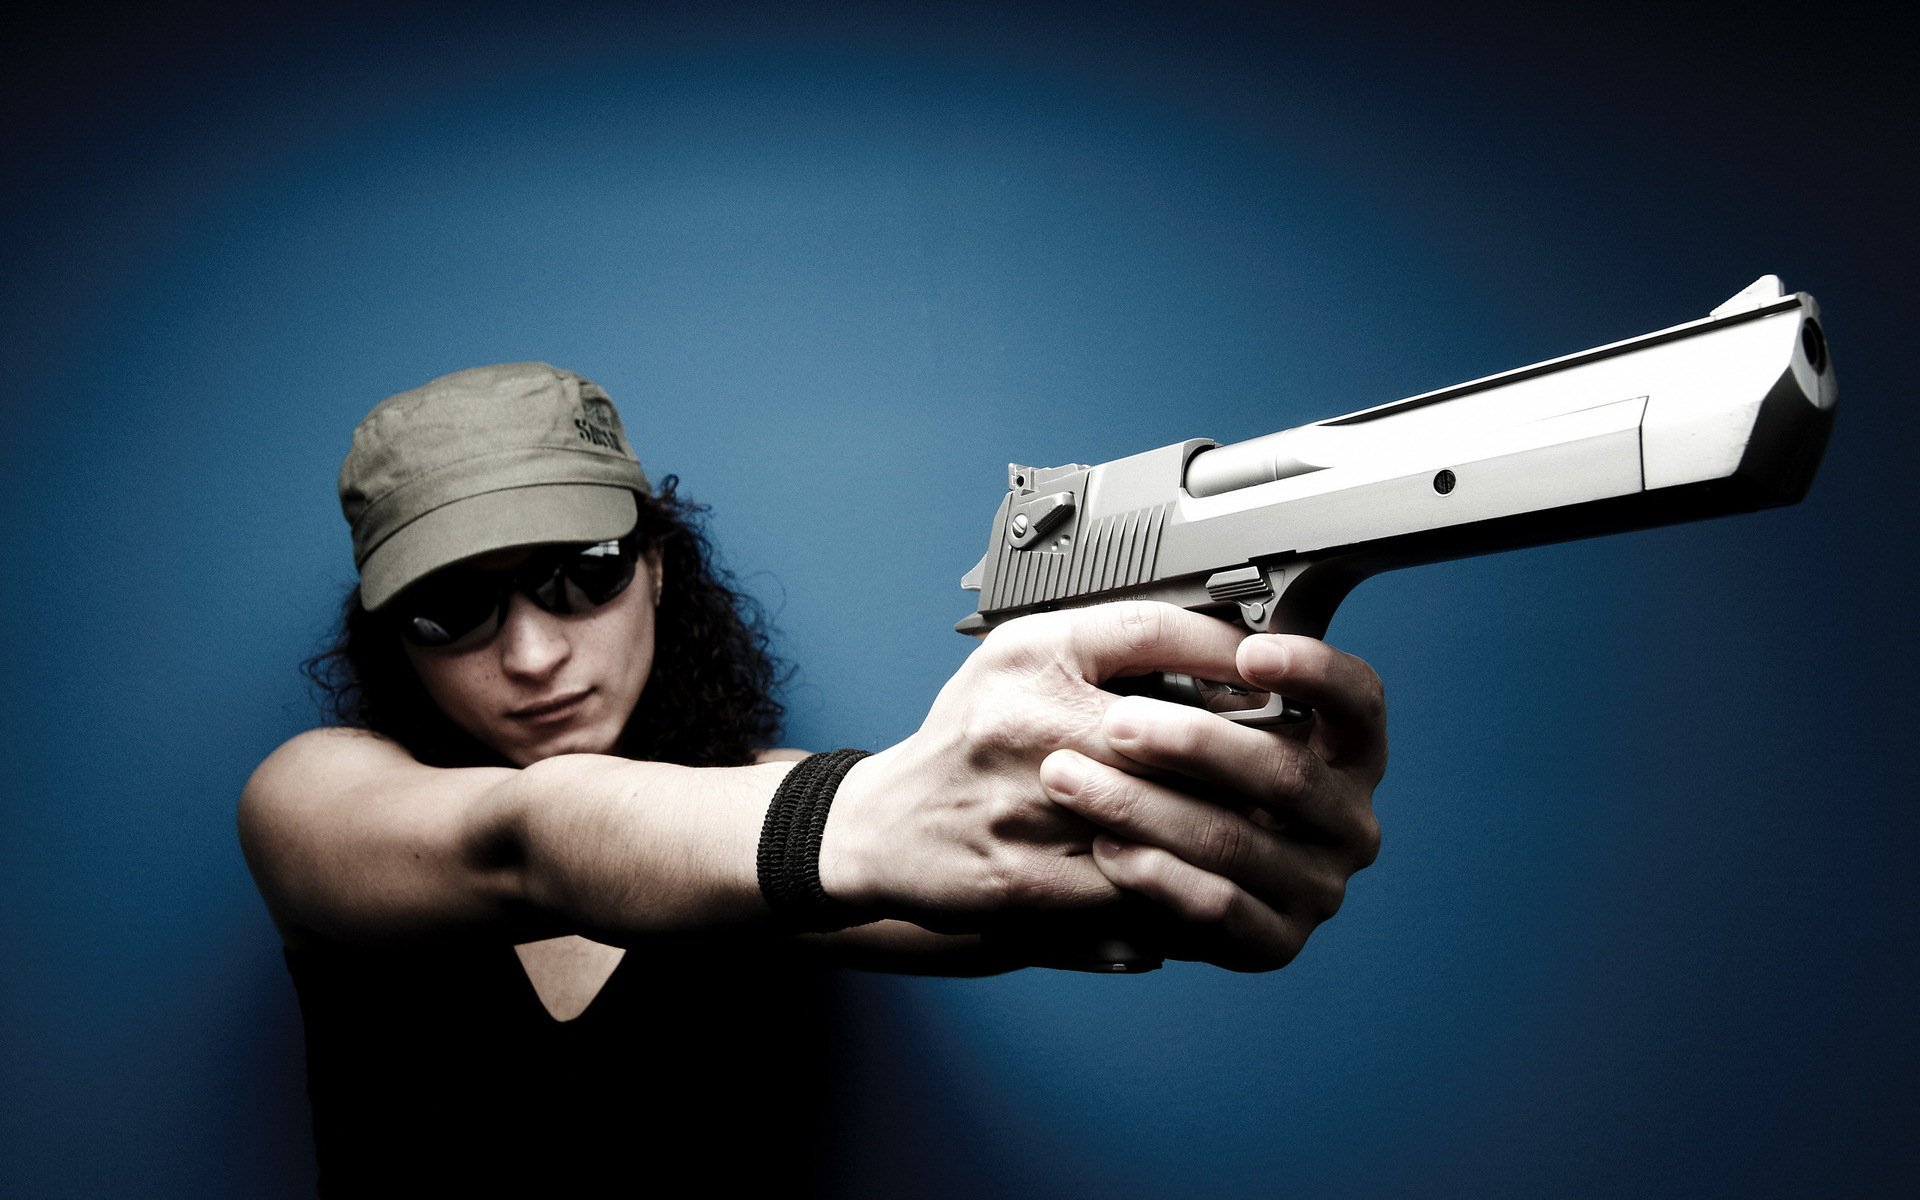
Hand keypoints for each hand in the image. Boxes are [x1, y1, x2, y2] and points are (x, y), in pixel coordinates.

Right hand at [819, 602, 1385, 972]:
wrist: (881, 827)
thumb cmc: (970, 740)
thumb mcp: (1022, 663)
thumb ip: (1111, 651)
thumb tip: (1226, 650)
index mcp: (1030, 653)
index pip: (1151, 631)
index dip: (1226, 649)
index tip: (1275, 664)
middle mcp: (1022, 716)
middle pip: (1170, 730)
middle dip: (1239, 753)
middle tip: (1294, 762)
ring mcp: (1021, 800)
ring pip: (1159, 816)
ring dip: (1221, 826)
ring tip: (1271, 826)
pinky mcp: (1023, 875)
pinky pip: (1129, 883)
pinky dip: (1177, 884)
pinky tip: (1211, 881)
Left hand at [1040, 631, 1386, 970]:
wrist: (1132, 872)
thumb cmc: (1170, 774)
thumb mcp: (1191, 710)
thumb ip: (1205, 669)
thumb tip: (1197, 623)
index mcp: (1345, 750)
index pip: (1358, 699)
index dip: (1313, 671)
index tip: (1250, 652)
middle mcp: (1347, 819)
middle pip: (1287, 774)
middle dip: (1196, 743)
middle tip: (1117, 723)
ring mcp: (1318, 886)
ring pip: (1237, 840)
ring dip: (1148, 807)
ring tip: (1073, 780)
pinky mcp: (1274, 941)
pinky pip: (1218, 907)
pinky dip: (1156, 874)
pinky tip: (1106, 848)